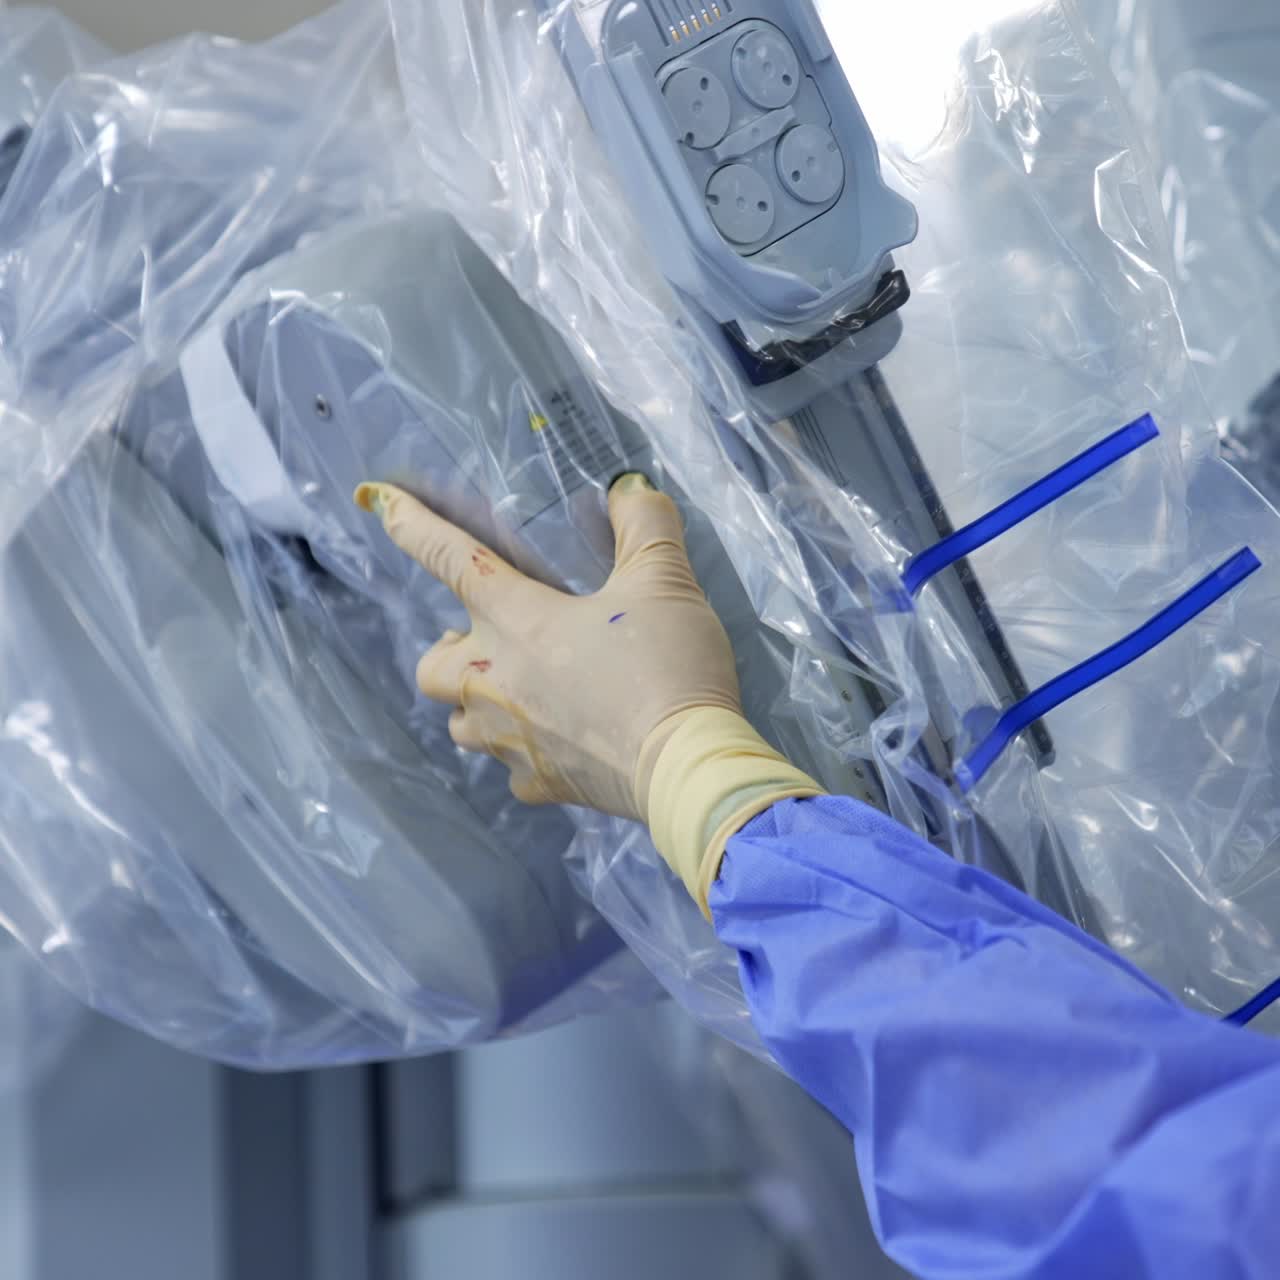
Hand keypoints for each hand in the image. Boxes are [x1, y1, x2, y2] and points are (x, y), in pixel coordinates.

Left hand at [354, 474, 741, 821]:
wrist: (685, 767)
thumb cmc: (667, 666)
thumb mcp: (665, 582)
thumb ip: (644, 525)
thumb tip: (630, 489)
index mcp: (517, 618)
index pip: (450, 556)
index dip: (412, 524)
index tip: (376, 500)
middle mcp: (494, 680)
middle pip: (430, 664)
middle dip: (447, 649)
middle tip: (494, 639)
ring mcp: (508, 739)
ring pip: (460, 722)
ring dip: (478, 704)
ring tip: (526, 693)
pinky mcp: (536, 784)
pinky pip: (512, 766)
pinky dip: (527, 751)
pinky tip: (566, 743)